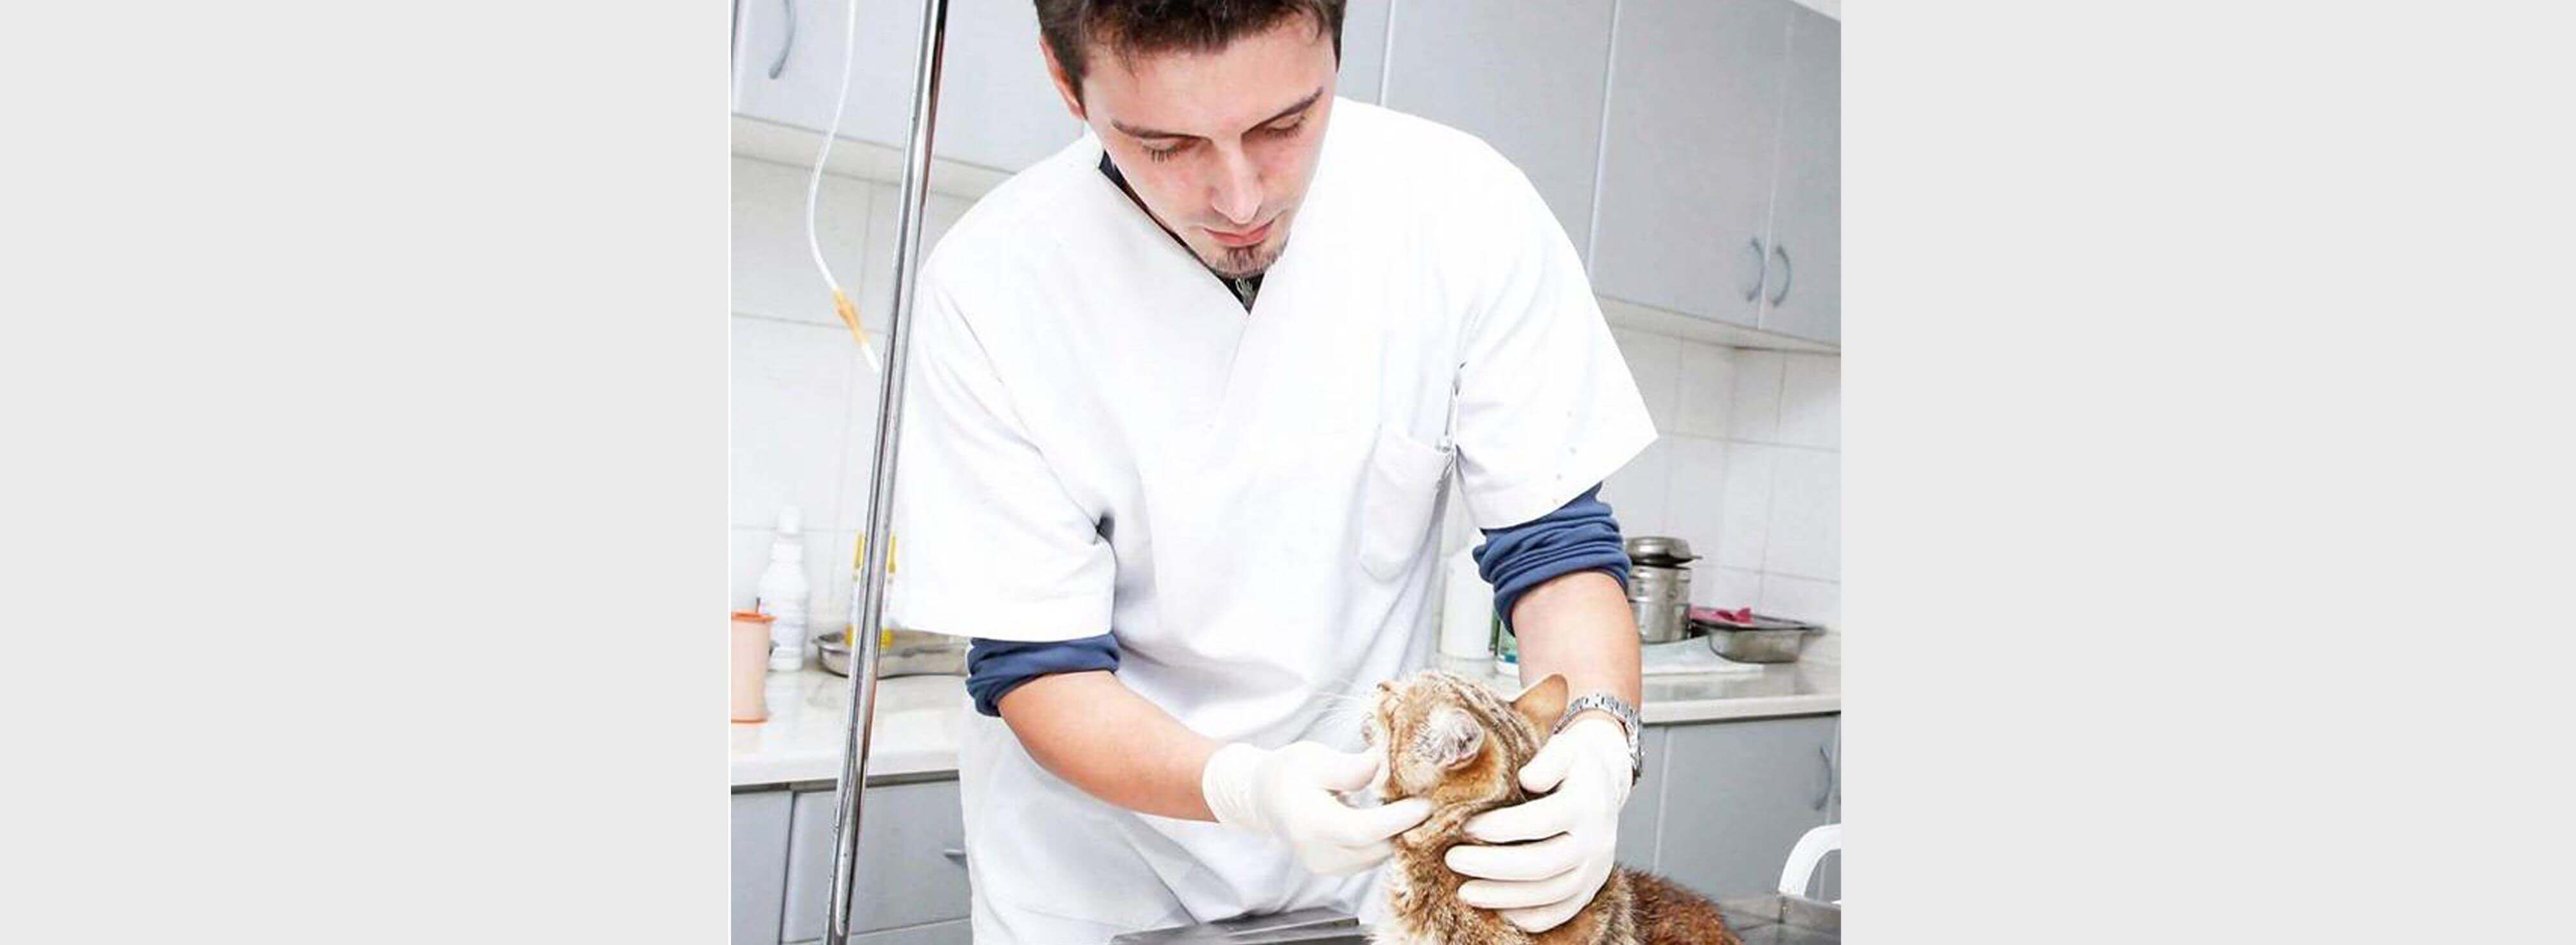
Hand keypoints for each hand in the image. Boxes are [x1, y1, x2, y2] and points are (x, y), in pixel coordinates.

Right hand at [1201, 741, 1435, 874]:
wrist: (1265, 798)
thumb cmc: (1289, 772)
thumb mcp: (1314, 758)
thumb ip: (1351, 767)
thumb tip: (1387, 763)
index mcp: (1309, 823)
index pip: (1362, 830)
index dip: (1397, 820)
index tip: (1425, 803)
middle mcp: (1318, 853)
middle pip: (1376, 848)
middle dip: (1406, 827)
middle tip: (1429, 798)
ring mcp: (1327, 866)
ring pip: (1378, 856)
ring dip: (1398, 834)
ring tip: (1411, 803)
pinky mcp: (1337, 869)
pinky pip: (1372, 857)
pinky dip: (1387, 839)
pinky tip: (1393, 816)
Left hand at [1445, 716, 1630, 931]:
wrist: (1605, 785)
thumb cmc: (1573, 765)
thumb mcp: (1566, 748)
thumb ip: (1547, 760)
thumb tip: (1527, 779)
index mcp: (1587, 804)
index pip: (1539, 821)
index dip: (1499, 827)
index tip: (1465, 826)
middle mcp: (1595, 841)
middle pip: (1541, 864)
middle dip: (1491, 866)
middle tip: (1452, 859)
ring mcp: (1595, 870)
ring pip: (1548, 894)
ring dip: (1503, 897)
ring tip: (1465, 891)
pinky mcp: (1589, 889)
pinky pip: (1559, 912)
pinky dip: (1527, 917)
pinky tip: (1497, 909)